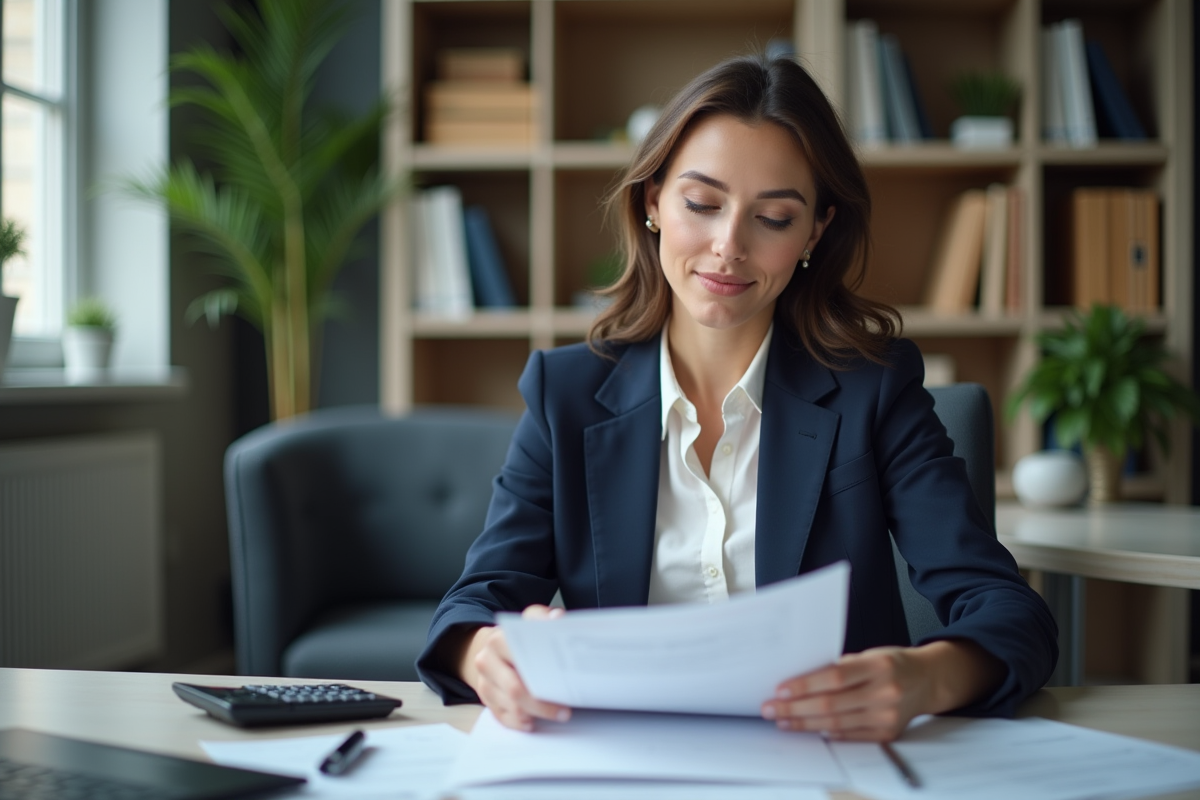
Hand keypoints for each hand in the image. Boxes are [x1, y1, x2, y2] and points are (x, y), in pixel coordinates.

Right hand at [459, 605, 571, 730]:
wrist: (493, 650)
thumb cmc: (520, 639)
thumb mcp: (531, 620)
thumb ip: (544, 618)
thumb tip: (557, 618)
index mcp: (499, 639)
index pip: (517, 653)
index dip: (541, 667)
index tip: (562, 677)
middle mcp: (486, 660)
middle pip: (515, 688)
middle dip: (542, 703)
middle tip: (566, 710)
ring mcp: (484, 682)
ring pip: (511, 706)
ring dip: (536, 714)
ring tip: (559, 714)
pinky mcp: (485, 699)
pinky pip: (503, 717)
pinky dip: (521, 722)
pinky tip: (535, 721)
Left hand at [760, 640, 1003, 741]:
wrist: (927, 681)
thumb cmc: (892, 664)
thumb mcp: (869, 655)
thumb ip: (840, 667)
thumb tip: (800, 680)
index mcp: (879, 666)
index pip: (834, 677)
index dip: (804, 685)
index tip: (779, 690)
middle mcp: (885, 692)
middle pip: (831, 704)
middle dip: (795, 708)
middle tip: (771, 709)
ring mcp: (887, 716)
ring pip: (837, 724)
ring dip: (804, 724)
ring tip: (783, 721)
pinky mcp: (888, 734)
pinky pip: (850, 737)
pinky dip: (826, 733)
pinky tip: (808, 729)